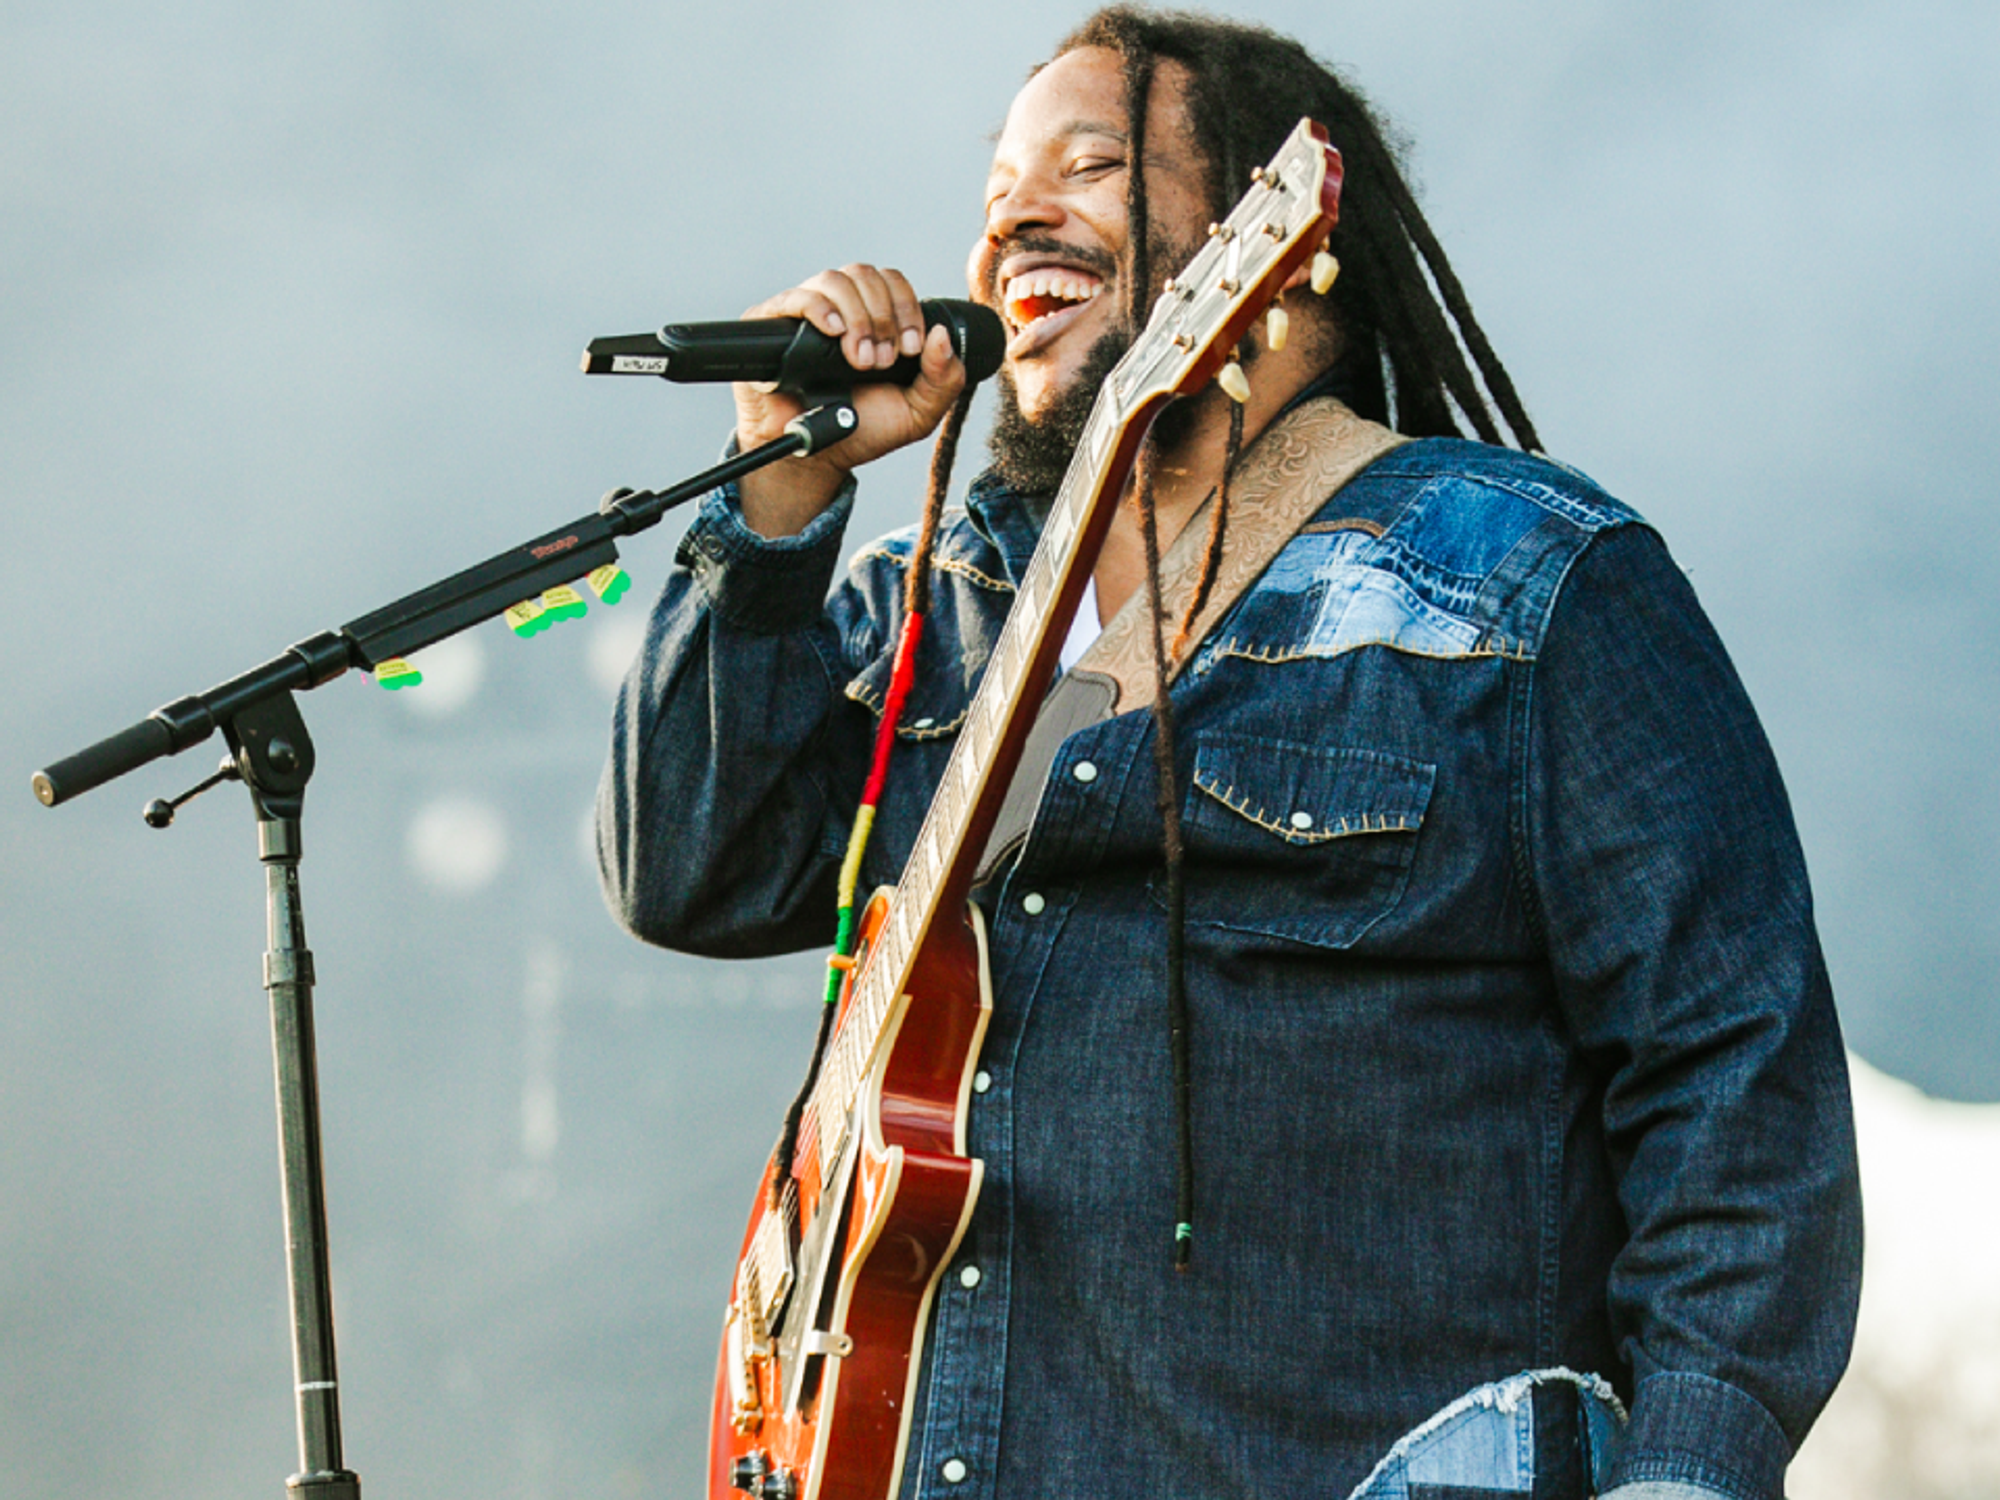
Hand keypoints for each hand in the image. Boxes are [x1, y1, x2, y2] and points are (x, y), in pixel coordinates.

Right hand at [734, 264, 967, 537]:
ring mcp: (805, 312)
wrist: (816, 457)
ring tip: (858, 359)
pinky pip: (794, 297)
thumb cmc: (861, 430)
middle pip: (865, 275)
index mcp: (873, 317)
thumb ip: (943, 379)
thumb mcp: (917, 412)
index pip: (892, 283)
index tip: (910, 349)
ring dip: (856, 317)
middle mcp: (839, 307)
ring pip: (834, 280)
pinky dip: (818, 309)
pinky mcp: (772, 324)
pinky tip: (833, 332)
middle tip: (880, 361)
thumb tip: (943, 335)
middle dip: (882, 318)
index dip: (906, 308)